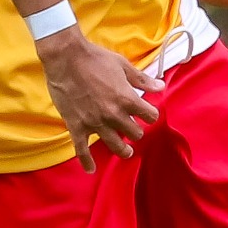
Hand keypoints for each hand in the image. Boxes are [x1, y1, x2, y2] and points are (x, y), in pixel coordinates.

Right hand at [38, 29, 162, 168]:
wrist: (66, 58)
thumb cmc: (95, 59)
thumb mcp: (123, 66)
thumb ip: (142, 80)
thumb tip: (161, 86)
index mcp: (127, 99)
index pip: (150, 116)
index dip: (151, 114)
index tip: (147, 113)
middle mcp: (113, 114)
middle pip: (134, 133)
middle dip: (137, 130)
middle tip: (134, 128)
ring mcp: (95, 122)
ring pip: (115, 145)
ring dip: (123, 149)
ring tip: (126, 151)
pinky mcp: (77, 126)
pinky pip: (81, 149)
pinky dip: (86, 161)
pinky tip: (90, 169)